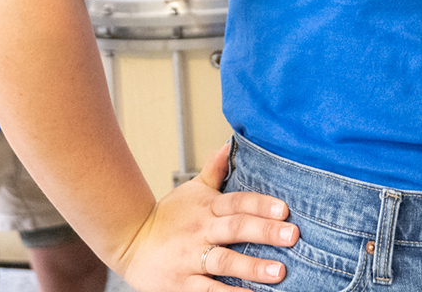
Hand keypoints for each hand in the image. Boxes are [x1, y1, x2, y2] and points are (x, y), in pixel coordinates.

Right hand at [119, 141, 297, 290]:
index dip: (260, 204)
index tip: (284, 210)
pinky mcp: (182, 283)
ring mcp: (191, 258)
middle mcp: (200, 231)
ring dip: (252, 267)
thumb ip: (214, 171)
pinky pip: (208, 291)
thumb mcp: (191, 191)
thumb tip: (230, 145)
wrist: (129, 242)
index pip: (237, 202)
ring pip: (224, 261)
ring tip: (278, 272)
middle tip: (292, 235)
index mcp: (206, 208)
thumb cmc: (167, 218)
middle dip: (264, 231)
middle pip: (234, 228)